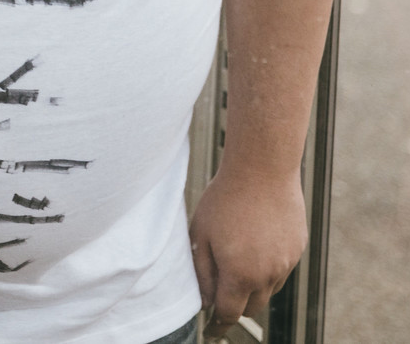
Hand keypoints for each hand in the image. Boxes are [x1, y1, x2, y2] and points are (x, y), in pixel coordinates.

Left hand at [190, 164, 307, 339]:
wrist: (262, 170)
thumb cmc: (224, 199)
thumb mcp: (200, 235)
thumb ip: (202, 273)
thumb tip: (204, 301)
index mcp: (240, 274)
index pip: (229, 313)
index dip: (217, 324)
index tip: (211, 331)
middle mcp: (267, 275)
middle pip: (251, 306)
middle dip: (235, 305)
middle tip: (220, 294)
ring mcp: (286, 263)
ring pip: (267, 288)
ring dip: (252, 285)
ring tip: (236, 256)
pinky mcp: (297, 249)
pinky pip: (280, 268)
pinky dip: (267, 266)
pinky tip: (255, 242)